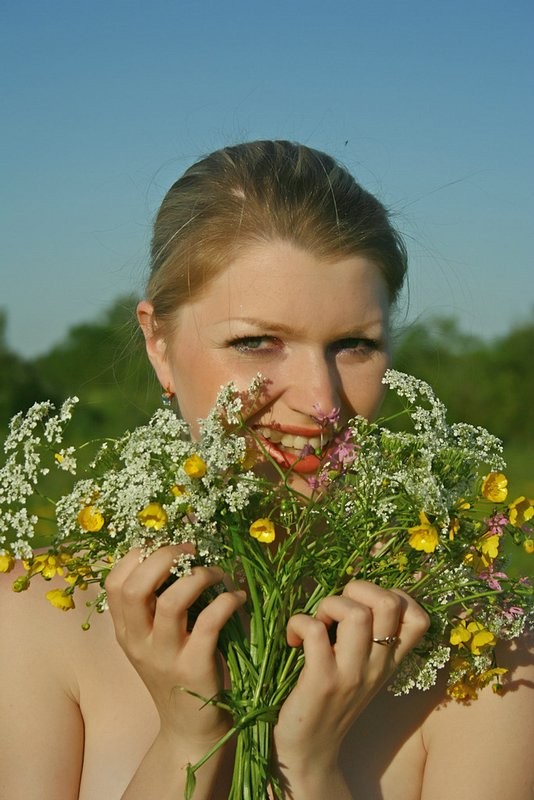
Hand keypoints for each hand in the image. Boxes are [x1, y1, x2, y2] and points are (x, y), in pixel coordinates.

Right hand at [105, 546, 245, 747]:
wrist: (190, 730)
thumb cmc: (176, 672)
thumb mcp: (154, 639)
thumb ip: (158, 601)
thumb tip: (181, 548)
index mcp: (126, 630)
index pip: (114, 583)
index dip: (138, 555)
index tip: (166, 544)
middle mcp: (138, 642)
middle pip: (136, 587)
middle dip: (165, 557)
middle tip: (192, 551)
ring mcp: (164, 657)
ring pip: (172, 602)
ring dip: (199, 577)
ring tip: (217, 573)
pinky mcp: (194, 668)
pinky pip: (209, 623)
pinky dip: (226, 601)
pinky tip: (237, 597)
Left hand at [273, 581, 428, 780]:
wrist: (312, 752)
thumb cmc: (333, 702)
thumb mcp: (363, 670)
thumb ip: (369, 638)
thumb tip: (357, 593)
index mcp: (389, 661)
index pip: (418, 618)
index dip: (395, 595)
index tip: (366, 604)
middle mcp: (377, 665)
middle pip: (389, 603)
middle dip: (358, 588)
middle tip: (337, 609)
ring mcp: (351, 673)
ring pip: (355, 612)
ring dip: (329, 604)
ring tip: (318, 622)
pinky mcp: (322, 681)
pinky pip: (315, 630)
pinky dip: (299, 623)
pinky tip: (293, 639)